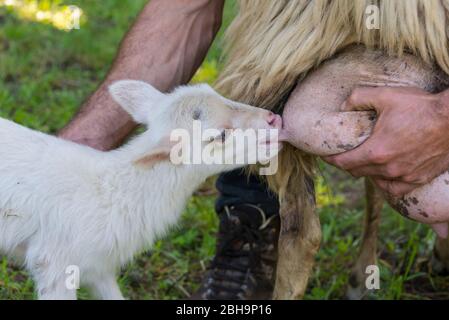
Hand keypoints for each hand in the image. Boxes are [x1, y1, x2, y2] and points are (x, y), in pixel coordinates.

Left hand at [324, 87, 448, 196]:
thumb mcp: (386, 95)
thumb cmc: (421, 107)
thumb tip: (343, 105)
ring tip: (364, 162)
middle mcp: (388, 169)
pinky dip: (386, 183)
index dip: (330, 160)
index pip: (343, 163)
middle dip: (346, 164)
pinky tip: (384, 175)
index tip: (325, 155)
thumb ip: (359, 98)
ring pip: (375, 181)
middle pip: (357, 172)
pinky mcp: (418, 179)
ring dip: (366, 173)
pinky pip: (396, 189)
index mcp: (376, 152)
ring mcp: (404, 176)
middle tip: (344, 155)